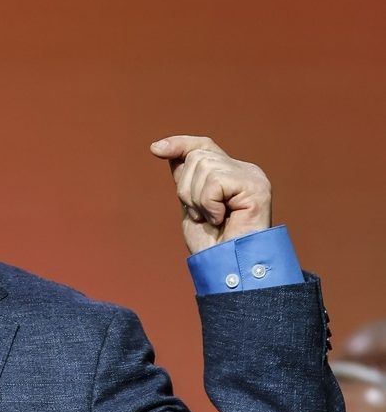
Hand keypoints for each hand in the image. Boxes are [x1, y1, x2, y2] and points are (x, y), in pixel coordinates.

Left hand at [150, 136, 271, 254]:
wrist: (226, 267)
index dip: (179, 144)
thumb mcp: (190, 204)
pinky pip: (215, 182)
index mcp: (232, 173)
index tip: (155, 149)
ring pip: (204, 167)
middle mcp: (246, 171)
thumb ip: (185, 178)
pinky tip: (222, 219)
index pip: (203, 146)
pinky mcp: (256, 187)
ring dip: (198, 200)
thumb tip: (163, 148)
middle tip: (201, 215)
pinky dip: (209, 204)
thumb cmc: (211, 244)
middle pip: (198, 156)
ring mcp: (253, 178)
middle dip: (187, 189)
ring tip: (212, 219)